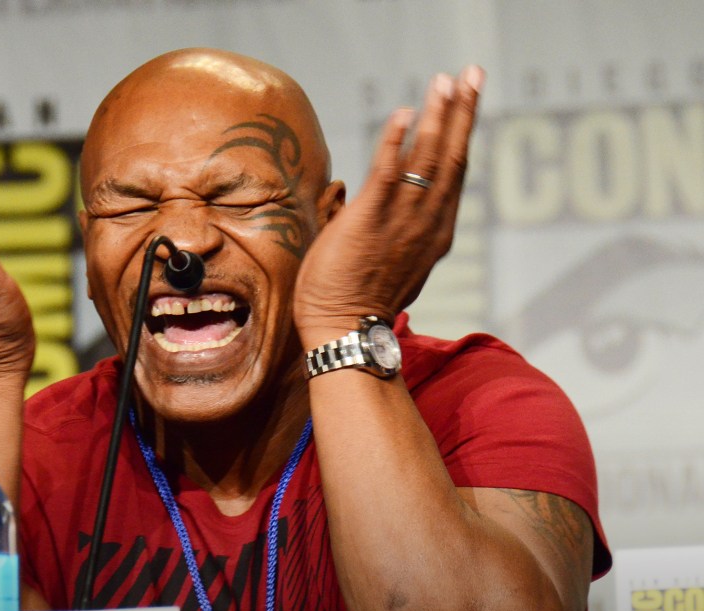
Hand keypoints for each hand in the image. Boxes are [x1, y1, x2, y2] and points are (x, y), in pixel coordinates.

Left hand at [294, 67, 483, 344]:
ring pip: (429, 158)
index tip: (464, 102)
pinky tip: (404, 113)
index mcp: (433, 232)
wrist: (344, 331)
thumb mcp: (381, 260)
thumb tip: (355, 202)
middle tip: (472, 74)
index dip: (459, 134)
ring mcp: (402, 220)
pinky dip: (397, 141)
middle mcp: (427, 222)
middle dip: (462, 112)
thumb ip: (379, 227)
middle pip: (451, 157)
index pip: (451, 174)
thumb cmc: (354, 301)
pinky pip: (389, 172)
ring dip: (438, 115)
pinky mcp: (371, 220)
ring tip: (447, 81)